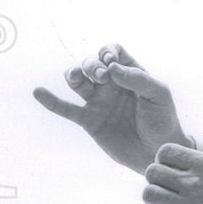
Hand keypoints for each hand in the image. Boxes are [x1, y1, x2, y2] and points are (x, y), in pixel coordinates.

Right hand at [33, 43, 192, 174]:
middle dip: (92, 65)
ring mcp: (99, 102)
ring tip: (76, 77)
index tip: (111, 62)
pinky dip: (51, 101)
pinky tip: (39, 92)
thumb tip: (112, 67)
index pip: (113, 52)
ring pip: (77, 81)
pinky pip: (66, 109)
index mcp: (130, 74)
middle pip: (91, 64)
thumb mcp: (158, 94)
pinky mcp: (89, 120)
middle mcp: (112, 85)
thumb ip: (138, 78)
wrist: (157, 152)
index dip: (108, 52)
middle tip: (102, 76)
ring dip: (73, 74)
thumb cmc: (163, 120)